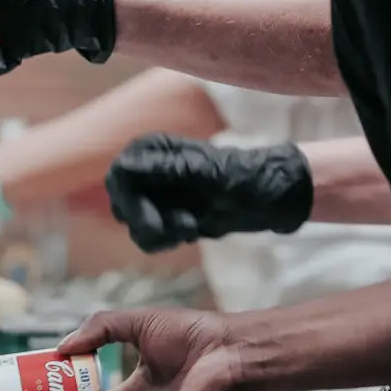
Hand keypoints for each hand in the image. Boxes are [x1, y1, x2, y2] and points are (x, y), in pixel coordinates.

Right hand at [106, 133, 311, 252]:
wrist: (269, 200)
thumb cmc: (244, 178)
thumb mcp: (208, 174)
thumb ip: (168, 170)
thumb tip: (125, 167)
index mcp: (154, 150)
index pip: (120, 176)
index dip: (131, 204)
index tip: (154, 224)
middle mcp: (148, 170)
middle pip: (121, 204)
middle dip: (147, 223)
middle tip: (183, 228)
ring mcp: (155, 195)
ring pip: (134, 226)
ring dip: (162, 235)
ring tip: (193, 227)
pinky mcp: (164, 216)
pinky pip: (148, 238)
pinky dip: (167, 241)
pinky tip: (192, 232)